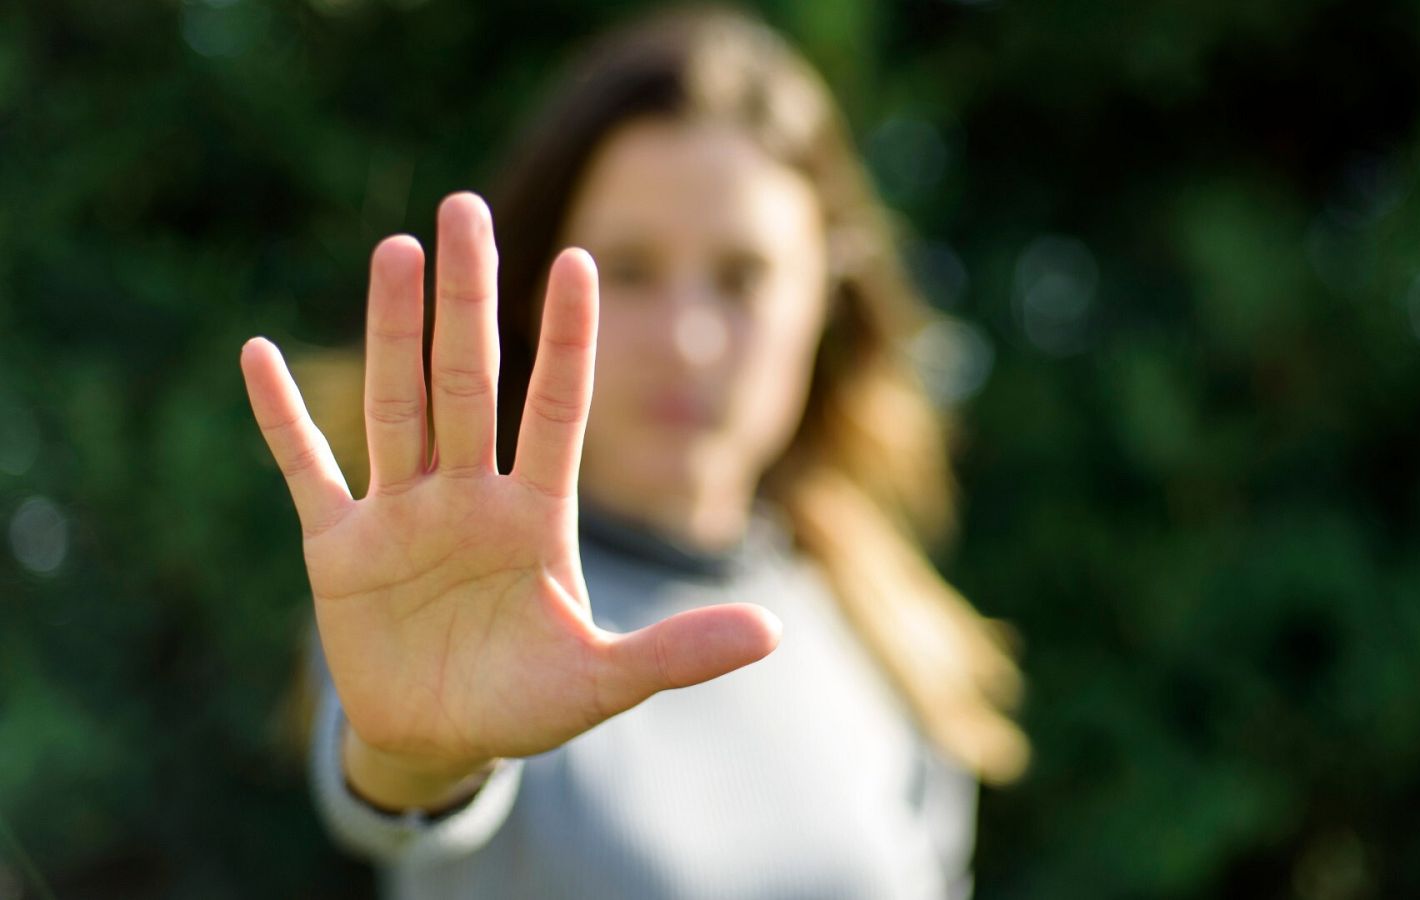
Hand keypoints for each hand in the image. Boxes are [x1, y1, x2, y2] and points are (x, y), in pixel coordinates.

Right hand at [241, 192, 780, 793]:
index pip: (557, 408)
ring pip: (398, 404)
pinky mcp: (339, 548)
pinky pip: (307, 469)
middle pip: (469, 381)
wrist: (440, 743)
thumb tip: (772, 632)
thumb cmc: (526, 704)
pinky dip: (282, 420)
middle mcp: (470, 496)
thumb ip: (677, 652)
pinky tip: (259, 354)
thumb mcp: (602, 681)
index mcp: (536, 516)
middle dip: (468, 299)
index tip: (580, 260)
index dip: (566, 339)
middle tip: (465, 207)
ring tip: (396, 249)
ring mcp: (402, 514)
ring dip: (392, 331)